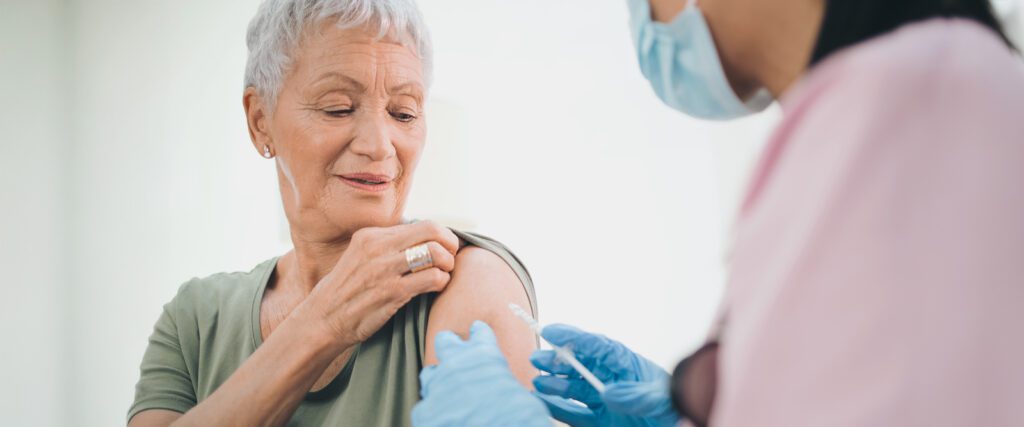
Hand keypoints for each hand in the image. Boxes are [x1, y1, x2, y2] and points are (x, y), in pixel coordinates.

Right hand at [299, 221, 459, 349]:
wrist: (322, 321)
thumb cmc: (346, 293)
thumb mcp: (361, 258)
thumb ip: (387, 247)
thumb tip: (423, 241)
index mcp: (371, 235)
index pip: (422, 224)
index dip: (441, 237)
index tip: (446, 249)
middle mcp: (377, 247)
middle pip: (432, 231)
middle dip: (450, 245)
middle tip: (451, 259)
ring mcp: (384, 269)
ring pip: (435, 252)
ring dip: (448, 264)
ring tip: (444, 275)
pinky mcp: (392, 292)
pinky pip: (432, 278)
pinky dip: (442, 281)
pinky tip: (436, 288)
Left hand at [412, 321, 550, 426]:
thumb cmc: (516, 417)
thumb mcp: (519, 392)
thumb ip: (503, 381)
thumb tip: (502, 388)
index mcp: (484, 354)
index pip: (479, 332)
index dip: (480, 333)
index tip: (478, 332)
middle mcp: (456, 364)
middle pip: (445, 341)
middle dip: (450, 345)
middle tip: (455, 354)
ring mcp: (437, 386)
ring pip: (430, 373)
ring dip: (439, 379)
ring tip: (449, 391)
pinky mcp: (424, 410)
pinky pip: (426, 405)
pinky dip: (435, 409)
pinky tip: (445, 416)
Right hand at [530, 324, 677, 426]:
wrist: (679, 423)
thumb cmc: (674, 404)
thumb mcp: (661, 398)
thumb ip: (635, 394)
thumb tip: (606, 393)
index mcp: (625, 363)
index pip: (595, 345)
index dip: (572, 337)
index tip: (550, 331)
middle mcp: (611, 378)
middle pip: (579, 364)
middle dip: (557, 360)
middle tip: (537, 358)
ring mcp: (604, 399)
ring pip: (573, 388)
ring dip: (554, 384)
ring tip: (538, 383)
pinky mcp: (601, 420)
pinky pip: (575, 413)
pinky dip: (558, 407)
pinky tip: (544, 402)